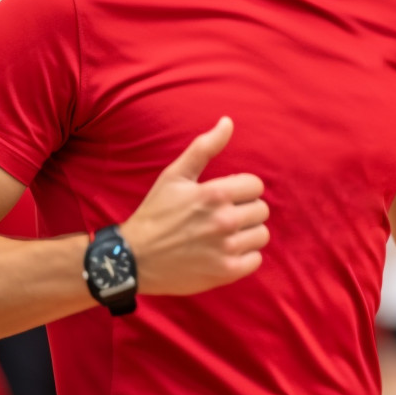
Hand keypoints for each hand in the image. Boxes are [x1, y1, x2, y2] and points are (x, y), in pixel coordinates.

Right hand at [119, 118, 269, 295]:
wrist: (134, 259)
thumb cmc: (156, 213)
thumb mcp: (175, 175)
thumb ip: (204, 147)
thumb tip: (228, 122)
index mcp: (214, 194)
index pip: (256, 186)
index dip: (242, 189)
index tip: (225, 196)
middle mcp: (224, 221)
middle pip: (262, 210)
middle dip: (246, 210)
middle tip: (223, 216)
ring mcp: (226, 249)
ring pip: (262, 234)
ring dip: (247, 233)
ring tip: (225, 234)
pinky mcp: (225, 272)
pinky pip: (256, 260)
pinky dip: (245, 257)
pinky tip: (225, 252)